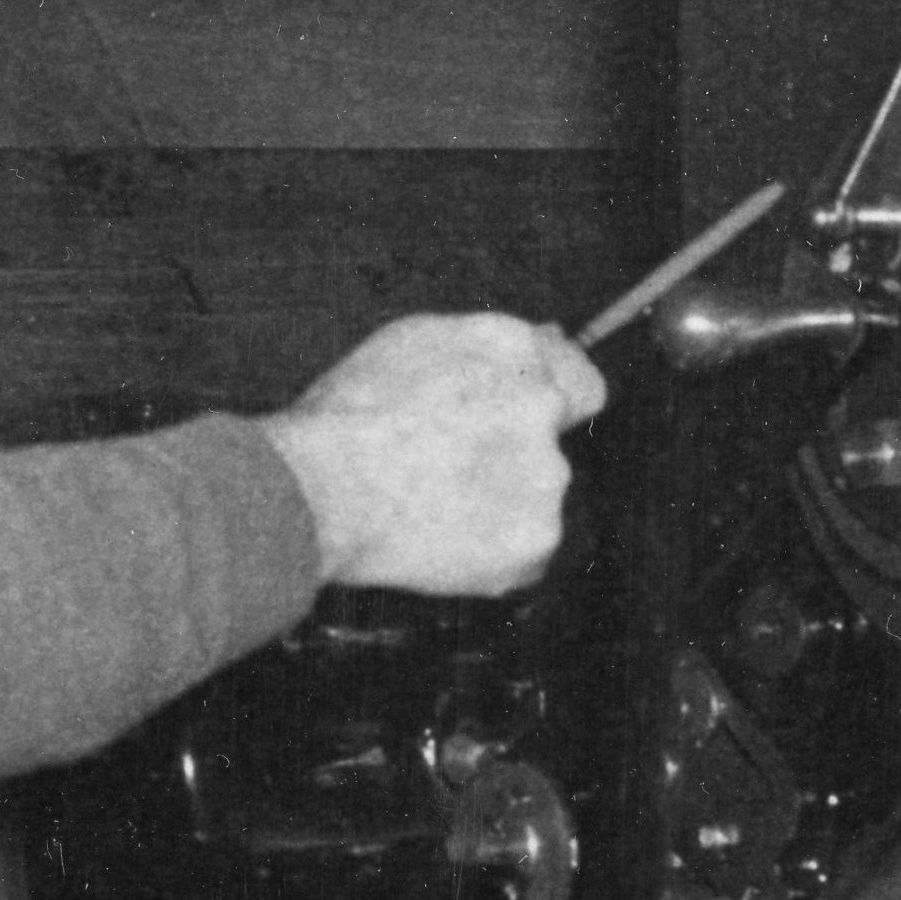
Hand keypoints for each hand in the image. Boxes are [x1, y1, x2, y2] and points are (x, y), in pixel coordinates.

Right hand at [259, 310, 600, 600]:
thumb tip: (548, 342)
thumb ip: (488, 346)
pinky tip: (441, 543)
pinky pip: (525, 557)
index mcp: (514, 352)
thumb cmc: (347, 417)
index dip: (554, 411)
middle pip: (550, 447)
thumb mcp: (409, 342)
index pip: (580, 384)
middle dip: (511, 462)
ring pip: (535, 502)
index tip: (522, 432)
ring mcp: (545, 478)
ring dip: (501, 509)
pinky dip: (493, 558)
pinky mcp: (535, 540)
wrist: (320, 489)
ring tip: (432, 510)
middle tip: (444, 474)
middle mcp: (543, 408)